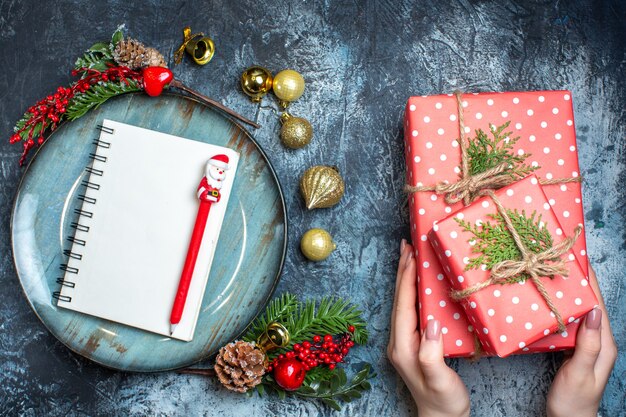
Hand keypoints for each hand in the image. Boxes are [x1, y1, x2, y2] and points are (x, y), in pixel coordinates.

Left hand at [387, 239, 469, 416]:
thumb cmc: (443, 402)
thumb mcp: (439, 380)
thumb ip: (432, 354)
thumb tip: (431, 324)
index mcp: (403, 346)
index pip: (403, 305)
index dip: (407, 278)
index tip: (411, 255)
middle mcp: (400, 341)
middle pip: (400, 299)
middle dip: (403, 271)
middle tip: (407, 245)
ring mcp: (405, 341)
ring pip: (405, 302)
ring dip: (407, 278)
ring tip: (411, 256)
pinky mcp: (415, 342)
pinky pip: (412, 309)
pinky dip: (415, 292)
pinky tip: (422, 284)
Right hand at [546, 265, 617, 416]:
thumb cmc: (574, 400)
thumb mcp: (580, 372)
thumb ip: (589, 343)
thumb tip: (592, 311)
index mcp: (603, 344)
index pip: (598, 305)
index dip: (591, 282)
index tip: (580, 260)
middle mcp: (598, 341)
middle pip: (590, 304)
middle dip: (581, 281)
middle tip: (564, 260)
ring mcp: (587, 345)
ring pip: (580, 311)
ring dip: (571, 292)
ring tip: (557, 274)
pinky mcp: (575, 349)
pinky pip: (571, 321)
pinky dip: (563, 307)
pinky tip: (552, 301)